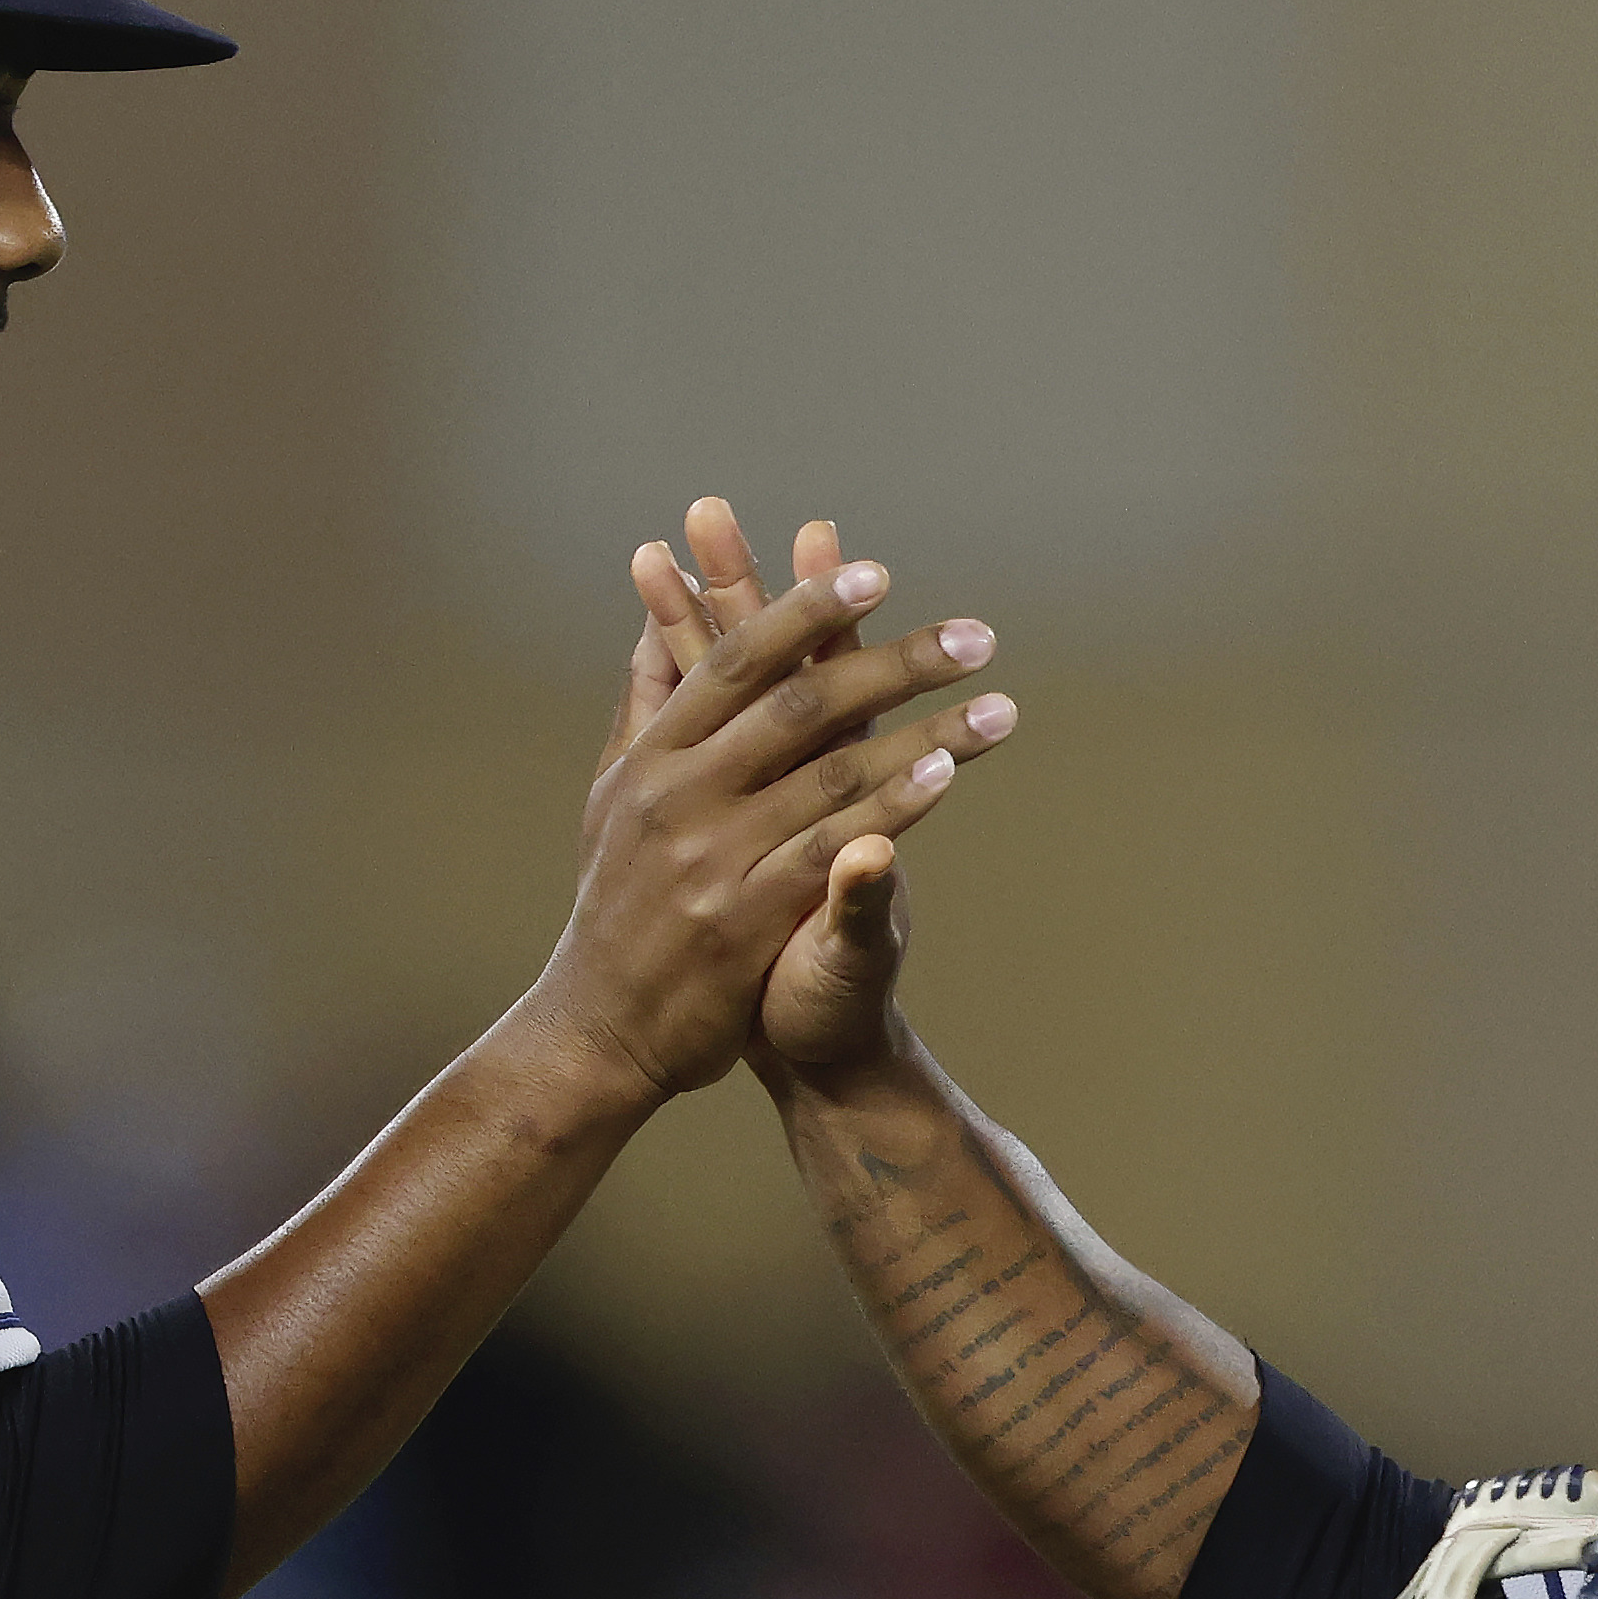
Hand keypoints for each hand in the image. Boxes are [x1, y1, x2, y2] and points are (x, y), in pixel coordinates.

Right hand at [530, 497, 1015, 1109]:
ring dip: (927, 737)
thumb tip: (657, 617)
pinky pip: (833, 851)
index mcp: (653, 755)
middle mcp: (680, 796)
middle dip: (897, 663)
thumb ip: (646, 703)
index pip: (738, 661)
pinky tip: (946, 778)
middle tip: (976, 636)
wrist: (599, 1027)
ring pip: (834, 777)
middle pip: (801, 706)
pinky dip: (893, 811)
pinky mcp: (746, 921)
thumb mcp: (613, 794)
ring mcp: (713, 858)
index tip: (875, 570)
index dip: (806, 610)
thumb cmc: (616, 901)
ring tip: (998, 709)